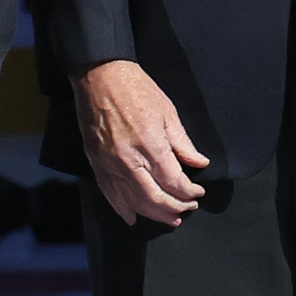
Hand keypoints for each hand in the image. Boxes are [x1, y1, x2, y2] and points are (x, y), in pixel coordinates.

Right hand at [76, 60, 211, 228]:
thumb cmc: (137, 90)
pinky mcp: (96, 163)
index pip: (174, 181)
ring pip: (132, 200)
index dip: (189, 192)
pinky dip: (121, 208)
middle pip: (154, 197)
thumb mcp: (168, 113)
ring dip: (153, 213)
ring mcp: (109, 164)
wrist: (100, 77)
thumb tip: (199, 163)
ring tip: (169, 218)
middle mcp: (129, 160)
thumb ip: (183, 144)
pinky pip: (109, 193)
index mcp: (151, 146)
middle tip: (188, 209)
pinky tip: (133, 217)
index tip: (198, 193)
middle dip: (175, 207)